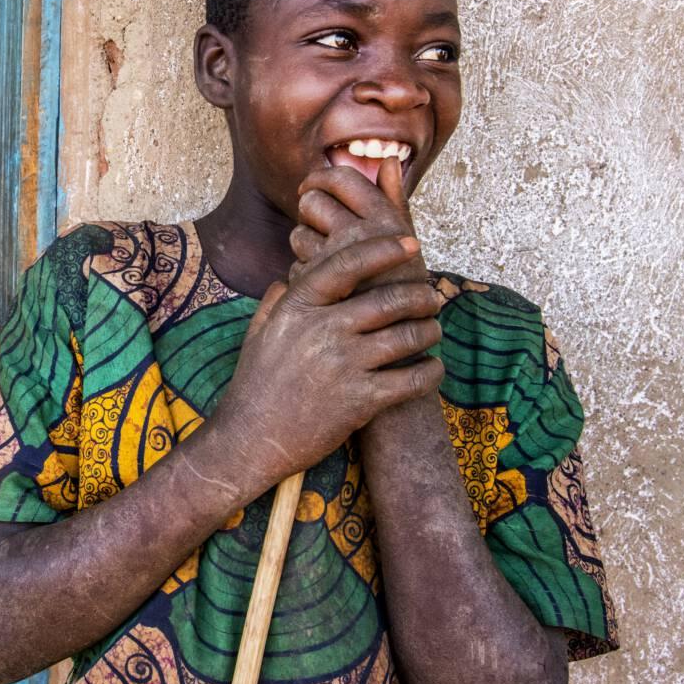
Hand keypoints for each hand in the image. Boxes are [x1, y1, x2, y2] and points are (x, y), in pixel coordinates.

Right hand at [209, 234, 445, 484]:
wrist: (250, 439)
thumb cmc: (255, 384)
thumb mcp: (258, 332)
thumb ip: (277, 298)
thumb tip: (291, 273)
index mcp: (298, 306)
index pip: (347, 264)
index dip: (382, 249)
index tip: (409, 244)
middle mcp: (322, 330)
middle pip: (388, 300)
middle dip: (420, 296)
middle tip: (431, 297)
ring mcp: (343, 365)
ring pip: (406, 336)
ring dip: (430, 331)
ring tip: (433, 330)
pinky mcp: (360, 401)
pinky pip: (411, 380)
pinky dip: (431, 372)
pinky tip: (433, 369)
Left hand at [290, 157, 426, 289]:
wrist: (403, 338)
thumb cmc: (405, 285)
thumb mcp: (407, 240)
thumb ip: (394, 199)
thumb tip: (390, 159)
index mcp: (383, 218)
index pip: (341, 178)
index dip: (321, 178)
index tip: (314, 186)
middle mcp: (359, 234)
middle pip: (312, 201)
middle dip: (310, 211)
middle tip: (321, 226)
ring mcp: (337, 260)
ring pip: (298, 234)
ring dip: (305, 244)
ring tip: (328, 261)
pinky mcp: (319, 286)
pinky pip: (296, 267)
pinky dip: (305, 276)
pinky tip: (326, 287)